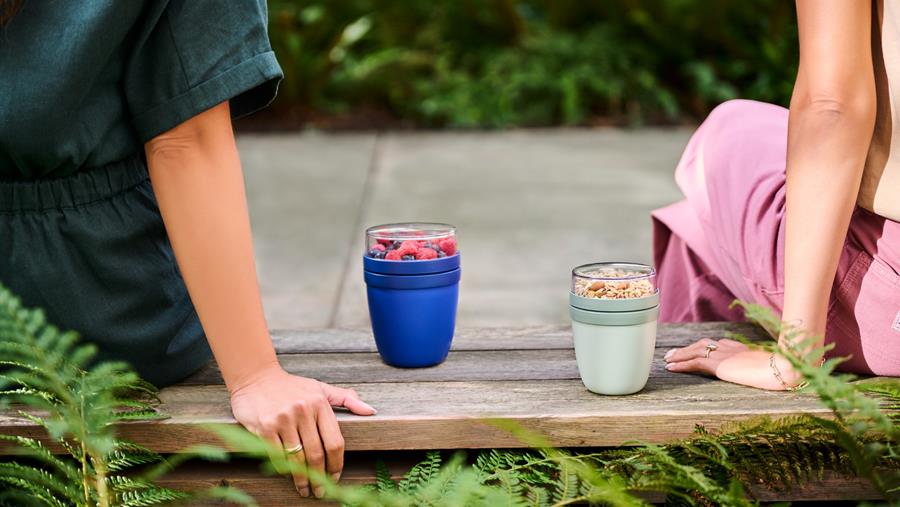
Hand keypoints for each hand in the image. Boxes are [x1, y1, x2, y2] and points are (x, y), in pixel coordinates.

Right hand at [229, 366, 375, 497]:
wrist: (255, 377)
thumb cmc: (291, 386)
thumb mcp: (320, 388)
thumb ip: (345, 399)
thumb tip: (371, 411)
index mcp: (320, 403)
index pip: (335, 442)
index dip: (336, 465)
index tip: (335, 477)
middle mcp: (303, 410)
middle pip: (317, 454)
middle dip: (319, 477)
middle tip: (320, 491)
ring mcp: (283, 419)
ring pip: (297, 458)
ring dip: (301, 478)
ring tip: (304, 489)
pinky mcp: (265, 426)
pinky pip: (277, 455)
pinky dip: (283, 468)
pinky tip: (287, 475)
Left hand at [664, 338, 804, 389]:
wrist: (785, 369)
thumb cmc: (786, 371)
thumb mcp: (775, 368)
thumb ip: (767, 368)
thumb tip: (775, 376)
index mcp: (742, 348)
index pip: (718, 344)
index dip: (704, 347)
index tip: (695, 350)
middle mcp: (731, 348)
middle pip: (703, 345)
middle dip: (687, 349)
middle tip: (672, 354)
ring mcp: (724, 355)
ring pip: (694, 352)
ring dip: (679, 356)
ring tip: (667, 360)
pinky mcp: (719, 365)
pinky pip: (694, 363)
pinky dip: (681, 364)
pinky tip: (671, 368)